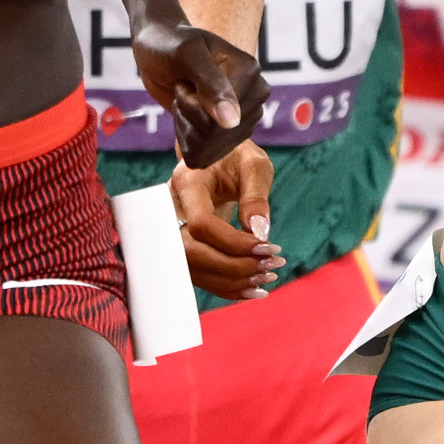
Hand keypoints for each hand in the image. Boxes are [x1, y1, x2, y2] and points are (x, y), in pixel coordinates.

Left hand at [130, 0, 264, 165]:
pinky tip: (186, 115)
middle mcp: (253, 99)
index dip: (190, 104)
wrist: (159, 49)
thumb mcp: (187, 55)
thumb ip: (211, 85)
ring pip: (207, 148)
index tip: (186, 78)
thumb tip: (232, 122)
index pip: (221, 120)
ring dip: (185, 125)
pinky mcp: (228, 135)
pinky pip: (203, 155)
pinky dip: (185, 138)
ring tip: (186, 98)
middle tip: (184, 87)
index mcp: (251, 75)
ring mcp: (243, 120)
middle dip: (187, 115)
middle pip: (214, 136)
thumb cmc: (171, 45)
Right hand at [172, 142, 273, 300]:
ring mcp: (173, 228)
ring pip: (193, 268)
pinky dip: (226, 286)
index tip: (267, 246)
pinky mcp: (184, 242)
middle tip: (271, 265)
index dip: (233, 242)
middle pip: (191, 252)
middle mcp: (172, 208)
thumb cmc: (237, 154)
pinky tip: (253, 289)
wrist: (217, 156)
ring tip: (268, 277)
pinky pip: (199, 272)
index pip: (201, 223)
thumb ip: (256, 196)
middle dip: (233, 266)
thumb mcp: (254, 165)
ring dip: (232, 280)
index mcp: (187, 182)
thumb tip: (259, 233)